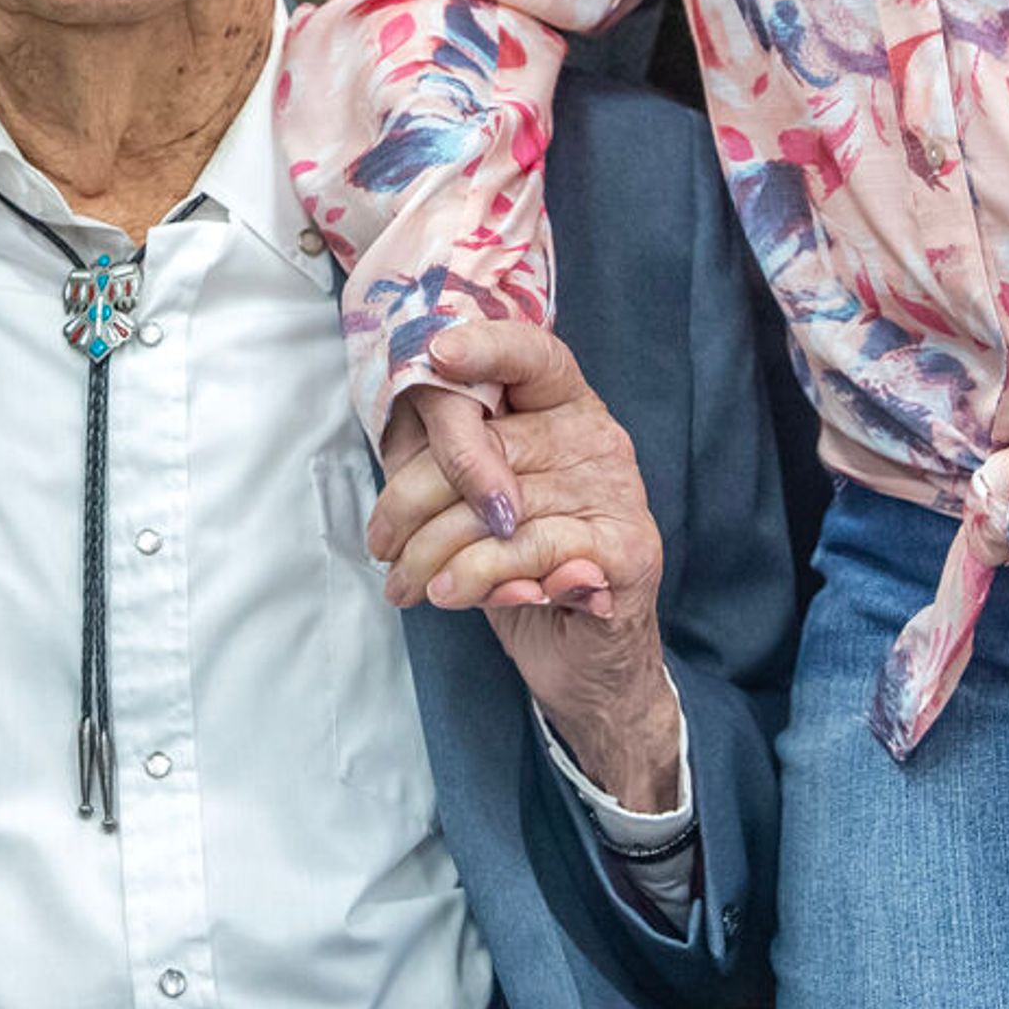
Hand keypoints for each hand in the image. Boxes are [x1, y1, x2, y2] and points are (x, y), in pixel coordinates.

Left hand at [370, 320, 680, 811]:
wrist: (585, 662)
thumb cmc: (518, 569)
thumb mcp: (472, 505)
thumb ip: (448, 464)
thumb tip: (399, 441)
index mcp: (564, 407)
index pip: (532, 354)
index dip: (485, 345)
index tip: (434, 354)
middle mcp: (598, 437)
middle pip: (488, 445)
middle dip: (414, 499)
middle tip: (381, 544)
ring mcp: (619, 491)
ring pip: (500, 505)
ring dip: (434, 551)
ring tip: (404, 585)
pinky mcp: (627, 549)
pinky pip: (531, 549)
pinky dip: (478, 574)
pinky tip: (451, 594)